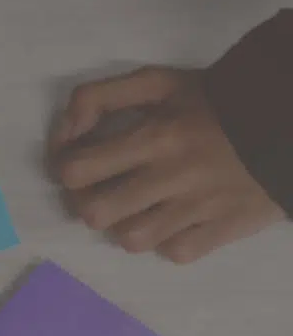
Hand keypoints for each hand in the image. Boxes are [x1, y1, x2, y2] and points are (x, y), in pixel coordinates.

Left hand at [50, 66, 285, 262]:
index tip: (78, 163)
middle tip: (102, 191)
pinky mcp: (226, 228)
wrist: (287, 120)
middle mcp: (172, 176)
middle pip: (94, 213)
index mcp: (153, 137)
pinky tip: (173, 221)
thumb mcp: (156, 82)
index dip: (65, 168)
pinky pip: (176, 252)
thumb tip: (66, 130)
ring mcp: (200, 207)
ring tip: (137, 209)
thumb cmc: (214, 101)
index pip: (75, 170)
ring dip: (125, 225)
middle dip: (88, 203)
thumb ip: (99, 96)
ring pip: (131, 240)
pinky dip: (168, 241)